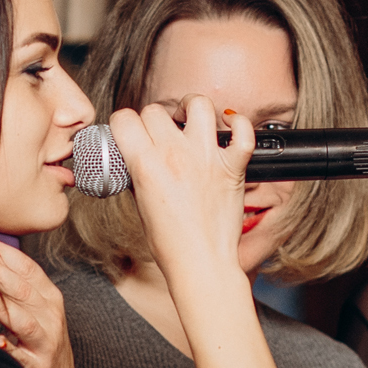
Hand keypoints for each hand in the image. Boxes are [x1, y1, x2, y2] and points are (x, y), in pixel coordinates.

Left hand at [0, 237, 80, 367]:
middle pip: (23, 289)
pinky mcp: (38, 367)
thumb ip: (16, 286)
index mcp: (50, 298)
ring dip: (3, 306)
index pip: (27, 268)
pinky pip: (20, 358)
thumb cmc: (44, 343)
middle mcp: (51, 317)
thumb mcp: (38, 310)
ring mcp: (45, 343)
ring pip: (24, 321)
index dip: (3, 252)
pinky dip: (8, 350)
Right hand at [105, 97, 252, 277]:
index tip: (130, 133)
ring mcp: (207, 158)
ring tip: (190, 122)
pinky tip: (229, 128)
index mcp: (146, 165)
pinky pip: (243, 131)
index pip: (125, 118)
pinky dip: (239, 125)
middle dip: (153, 120)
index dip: (124, 124)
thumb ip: (139, 174)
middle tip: (159, 137)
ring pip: (199, 104)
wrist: (201, 263)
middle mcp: (175, 155)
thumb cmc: (171, 244)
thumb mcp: (140, 204)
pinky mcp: (232, 167)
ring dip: (192, 109)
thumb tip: (139, 158)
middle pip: (156, 110)